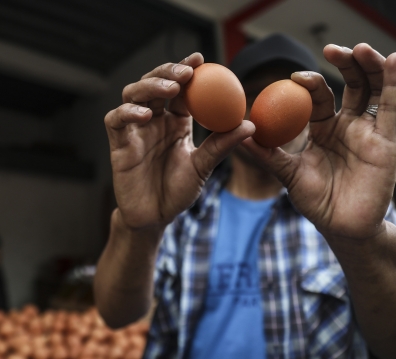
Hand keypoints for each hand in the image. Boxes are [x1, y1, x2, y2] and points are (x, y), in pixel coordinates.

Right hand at [105, 53, 254, 229]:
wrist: (155, 218)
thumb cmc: (177, 192)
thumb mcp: (203, 167)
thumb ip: (221, 145)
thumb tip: (251, 124)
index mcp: (175, 122)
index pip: (179, 88)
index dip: (186, 70)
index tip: (201, 59)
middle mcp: (153, 120)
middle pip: (153, 83)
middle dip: (168, 72)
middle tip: (187, 72)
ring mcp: (134, 130)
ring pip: (132, 94)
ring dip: (150, 86)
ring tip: (170, 88)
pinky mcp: (118, 144)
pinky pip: (115, 120)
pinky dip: (127, 112)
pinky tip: (145, 114)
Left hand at [243, 44, 395, 240]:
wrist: (340, 227)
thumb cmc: (315, 201)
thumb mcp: (288, 174)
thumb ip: (267, 154)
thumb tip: (238, 135)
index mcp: (325, 130)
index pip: (319, 98)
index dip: (311, 85)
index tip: (295, 77)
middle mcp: (349, 126)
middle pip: (351, 85)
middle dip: (345, 64)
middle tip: (332, 49)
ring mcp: (369, 132)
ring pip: (373, 91)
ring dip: (369, 67)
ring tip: (359, 50)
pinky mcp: (387, 142)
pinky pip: (393, 110)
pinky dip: (393, 85)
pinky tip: (393, 62)